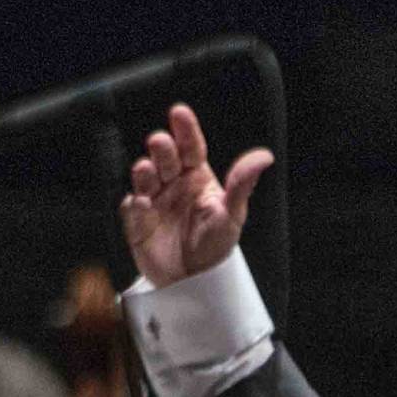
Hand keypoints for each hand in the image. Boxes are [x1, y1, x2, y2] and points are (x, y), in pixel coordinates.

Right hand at [119, 103, 273, 290]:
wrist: (194, 284)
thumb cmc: (214, 247)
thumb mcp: (232, 215)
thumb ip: (242, 184)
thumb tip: (263, 157)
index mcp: (197, 177)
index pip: (191, 147)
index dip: (185, 129)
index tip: (179, 113)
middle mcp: (173, 185)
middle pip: (165, 158)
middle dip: (161, 148)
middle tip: (160, 141)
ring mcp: (154, 202)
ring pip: (145, 178)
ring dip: (144, 172)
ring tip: (146, 170)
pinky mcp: (137, 223)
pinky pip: (133, 210)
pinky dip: (135, 206)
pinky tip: (142, 204)